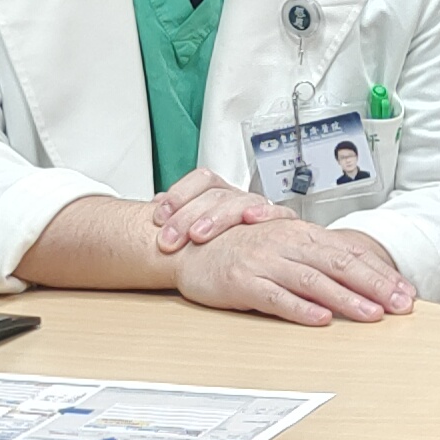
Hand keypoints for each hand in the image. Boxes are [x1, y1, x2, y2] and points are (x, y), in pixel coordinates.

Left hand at [146, 174, 276, 252]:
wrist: (266, 260)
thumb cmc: (224, 245)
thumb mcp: (198, 228)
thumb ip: (179, 214)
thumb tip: (156, 202)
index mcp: (221, 193)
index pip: (202, 179)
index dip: (179, 194)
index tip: (159, 218)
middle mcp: (239, 198)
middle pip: (215, 194)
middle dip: (187, 216)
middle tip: (169, 240)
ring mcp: (261, 210)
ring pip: (241, 201)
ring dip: (217, 217)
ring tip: (197, 236)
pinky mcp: (284, 225)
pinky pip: (280, 212)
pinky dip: (266, 211)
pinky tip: (251, 217)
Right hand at [175, 218, 416, 325]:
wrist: (187, 245)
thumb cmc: (238, 248)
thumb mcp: (282, 246)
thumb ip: (315, 258)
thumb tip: (357, 277)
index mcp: (301, 233)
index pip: (349, 252)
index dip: (380, 272)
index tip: (405, 292)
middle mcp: (286, 243)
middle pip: (339, 264)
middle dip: (375, 285)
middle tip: (401, 305)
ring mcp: (264, 261)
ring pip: (313, 280)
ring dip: (346, 298)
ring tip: (372, 315)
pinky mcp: (242, 281)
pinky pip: (275, 296)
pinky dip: (299, 308)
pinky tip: (321, 319)